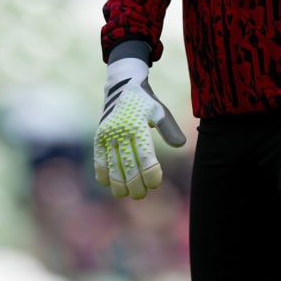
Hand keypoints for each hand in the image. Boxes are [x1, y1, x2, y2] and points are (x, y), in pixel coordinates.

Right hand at [93, 57, 186, 199]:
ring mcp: (107, 135)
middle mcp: (120, 131)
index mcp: (138, 125)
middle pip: (127, 165)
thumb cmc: (146, 102)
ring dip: (118, 183)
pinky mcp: (99, 137)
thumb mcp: (160, 111)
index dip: (150, 172)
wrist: (123, 86)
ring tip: (126, 194)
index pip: (145, 155)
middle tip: (141, 194)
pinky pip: (99, 159)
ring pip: (112, 165)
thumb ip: (170, 129)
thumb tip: (181, 145)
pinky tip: (108, 184)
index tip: (155, 183)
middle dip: (135, 183)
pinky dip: (102, 173)